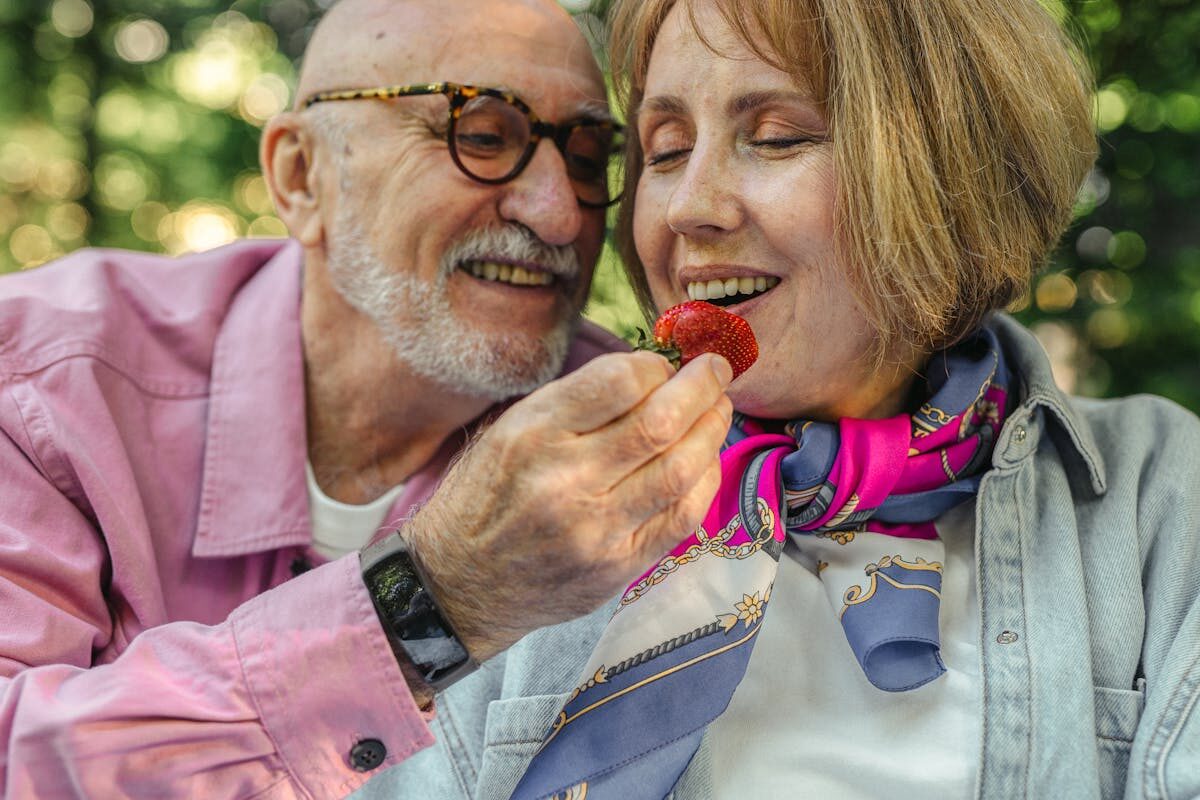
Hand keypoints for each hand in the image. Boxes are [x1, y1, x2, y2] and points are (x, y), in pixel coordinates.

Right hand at [401, 351, 732, 662]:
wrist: (458, 585)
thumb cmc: (485, 496)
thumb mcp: (508, 430)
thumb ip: (576, 403)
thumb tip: (652, 374)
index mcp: (532, 434)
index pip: (618, 381)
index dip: (655, 365)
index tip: (665, 363)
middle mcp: (564, 480)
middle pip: (660, 422)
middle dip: (702, 387)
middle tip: (717, 370)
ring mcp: (595, 529)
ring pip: (680, 469)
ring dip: (712, 430)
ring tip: (719, 409)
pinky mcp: (616, 566)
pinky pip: (682, 517)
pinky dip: (704, 480)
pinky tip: (705, 459)